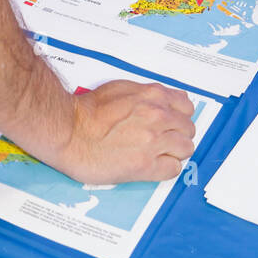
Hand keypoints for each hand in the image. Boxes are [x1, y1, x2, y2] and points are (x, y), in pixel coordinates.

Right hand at [50, 78, 195, 184]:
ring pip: (186, 148)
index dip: (179, 116)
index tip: (173, 123)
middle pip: (188, 128)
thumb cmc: (87, 110)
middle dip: (178, 134)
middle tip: (164, 140)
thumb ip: (146, 94)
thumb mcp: (122, 88)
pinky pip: (174, 169)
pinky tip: (154, 166)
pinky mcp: (145, 166)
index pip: (186, 107)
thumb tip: (161, 100)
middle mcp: (158, 117)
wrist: (69, 131)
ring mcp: (153, 142)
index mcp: (153, 96)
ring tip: (160, 154)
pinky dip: (167, 168)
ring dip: (175, 152)